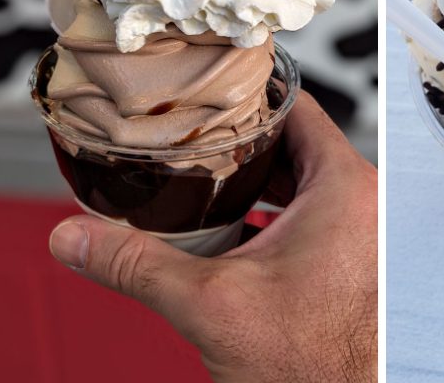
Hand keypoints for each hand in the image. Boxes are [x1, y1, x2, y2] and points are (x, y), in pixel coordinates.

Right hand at [48, 91, 377, 381]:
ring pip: (301, 184)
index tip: (209, 89)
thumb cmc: (318, 367)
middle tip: (191, 136)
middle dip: (238, 142)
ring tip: (202, 179)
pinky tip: (231, 235)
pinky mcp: (352, 269)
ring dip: (253, 182)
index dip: (245, 93)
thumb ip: (136, 264)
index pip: (296, 105)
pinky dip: (270, 219)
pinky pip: (310, 221)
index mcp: (346, 191)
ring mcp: (363, 240)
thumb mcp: (210, 305)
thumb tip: (78, 238)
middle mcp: (365, 208)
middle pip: (294, 143)